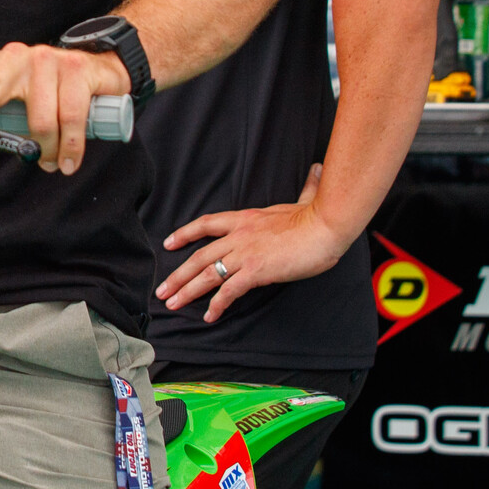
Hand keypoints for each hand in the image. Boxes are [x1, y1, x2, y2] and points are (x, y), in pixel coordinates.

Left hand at [0, 42, 126, 192]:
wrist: (93, 72)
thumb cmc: (43, 97)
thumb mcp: (11, 121)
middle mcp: (15, 58)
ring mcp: (47, 60)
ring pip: (40, 118)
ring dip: (45, 150)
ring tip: (48, 161)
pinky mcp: (76, 68)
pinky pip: (71, 117)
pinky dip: (70, 146)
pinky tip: (68, 160)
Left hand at [157, 166, 347, 320]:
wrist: (326, 225)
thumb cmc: (317, 216)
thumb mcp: (303, 200)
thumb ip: (306, 189)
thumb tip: (316, 172)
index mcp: (245, 218)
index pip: (206, 224)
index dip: (185, 233)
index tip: (169, 243)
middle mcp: (239, 235)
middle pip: (199, 255)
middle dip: (178, 274)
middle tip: (162, 289)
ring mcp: (245, 253)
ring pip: (207, 273)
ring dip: (187, 290)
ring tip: (172, 303)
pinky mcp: (256, 270)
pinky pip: (229, 290)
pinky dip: (217, 304)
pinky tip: (209, 316)